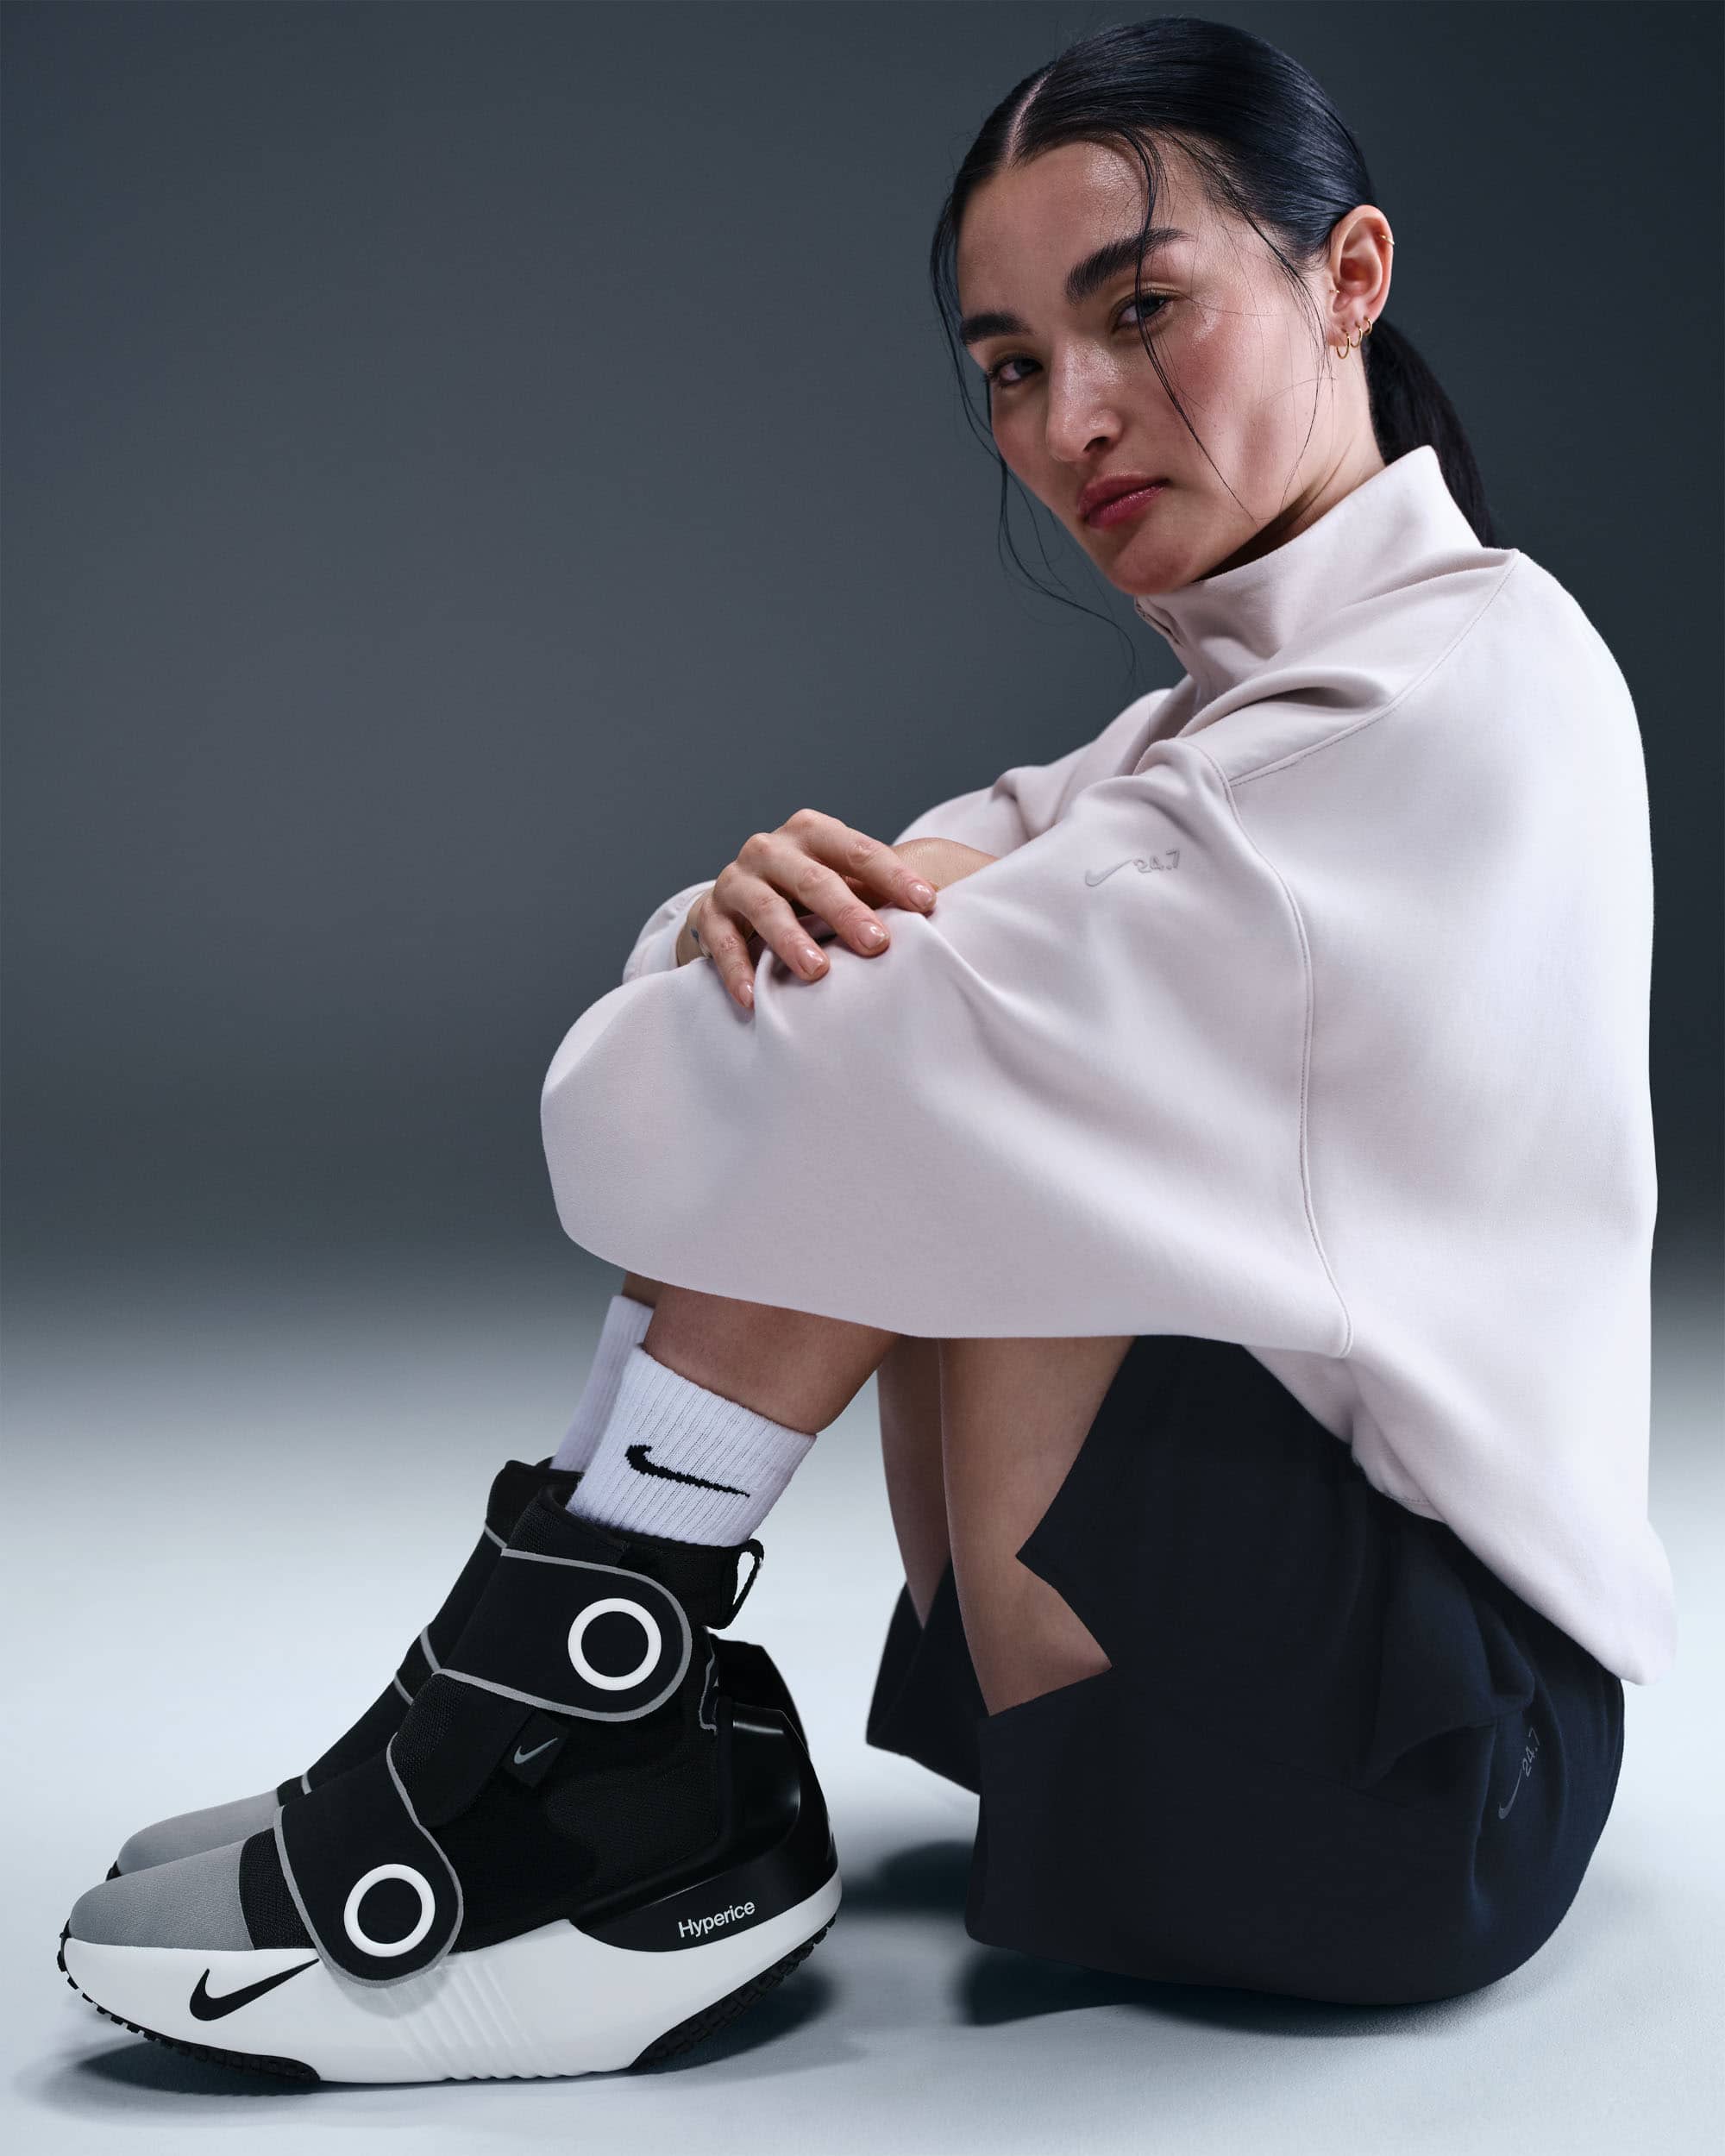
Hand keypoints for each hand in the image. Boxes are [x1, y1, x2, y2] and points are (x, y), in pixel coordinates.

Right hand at [677, 815, 982, 1011]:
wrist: (735, 907)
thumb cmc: (809, 899)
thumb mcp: (843, 884)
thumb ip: (881, 892)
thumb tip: (955, 913)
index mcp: (813, 832)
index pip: (858, 850)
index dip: (893, 876)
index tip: (929, 904)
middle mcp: (771, 848)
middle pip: (812, 877)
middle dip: (847, 911)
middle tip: (878, 945)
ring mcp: (736, 880)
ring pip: (765, 907)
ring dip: (791, 940)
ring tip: (818, 973)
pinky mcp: (708, 915)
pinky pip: (721, 942)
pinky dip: (737, 970)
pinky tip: (755, 999)